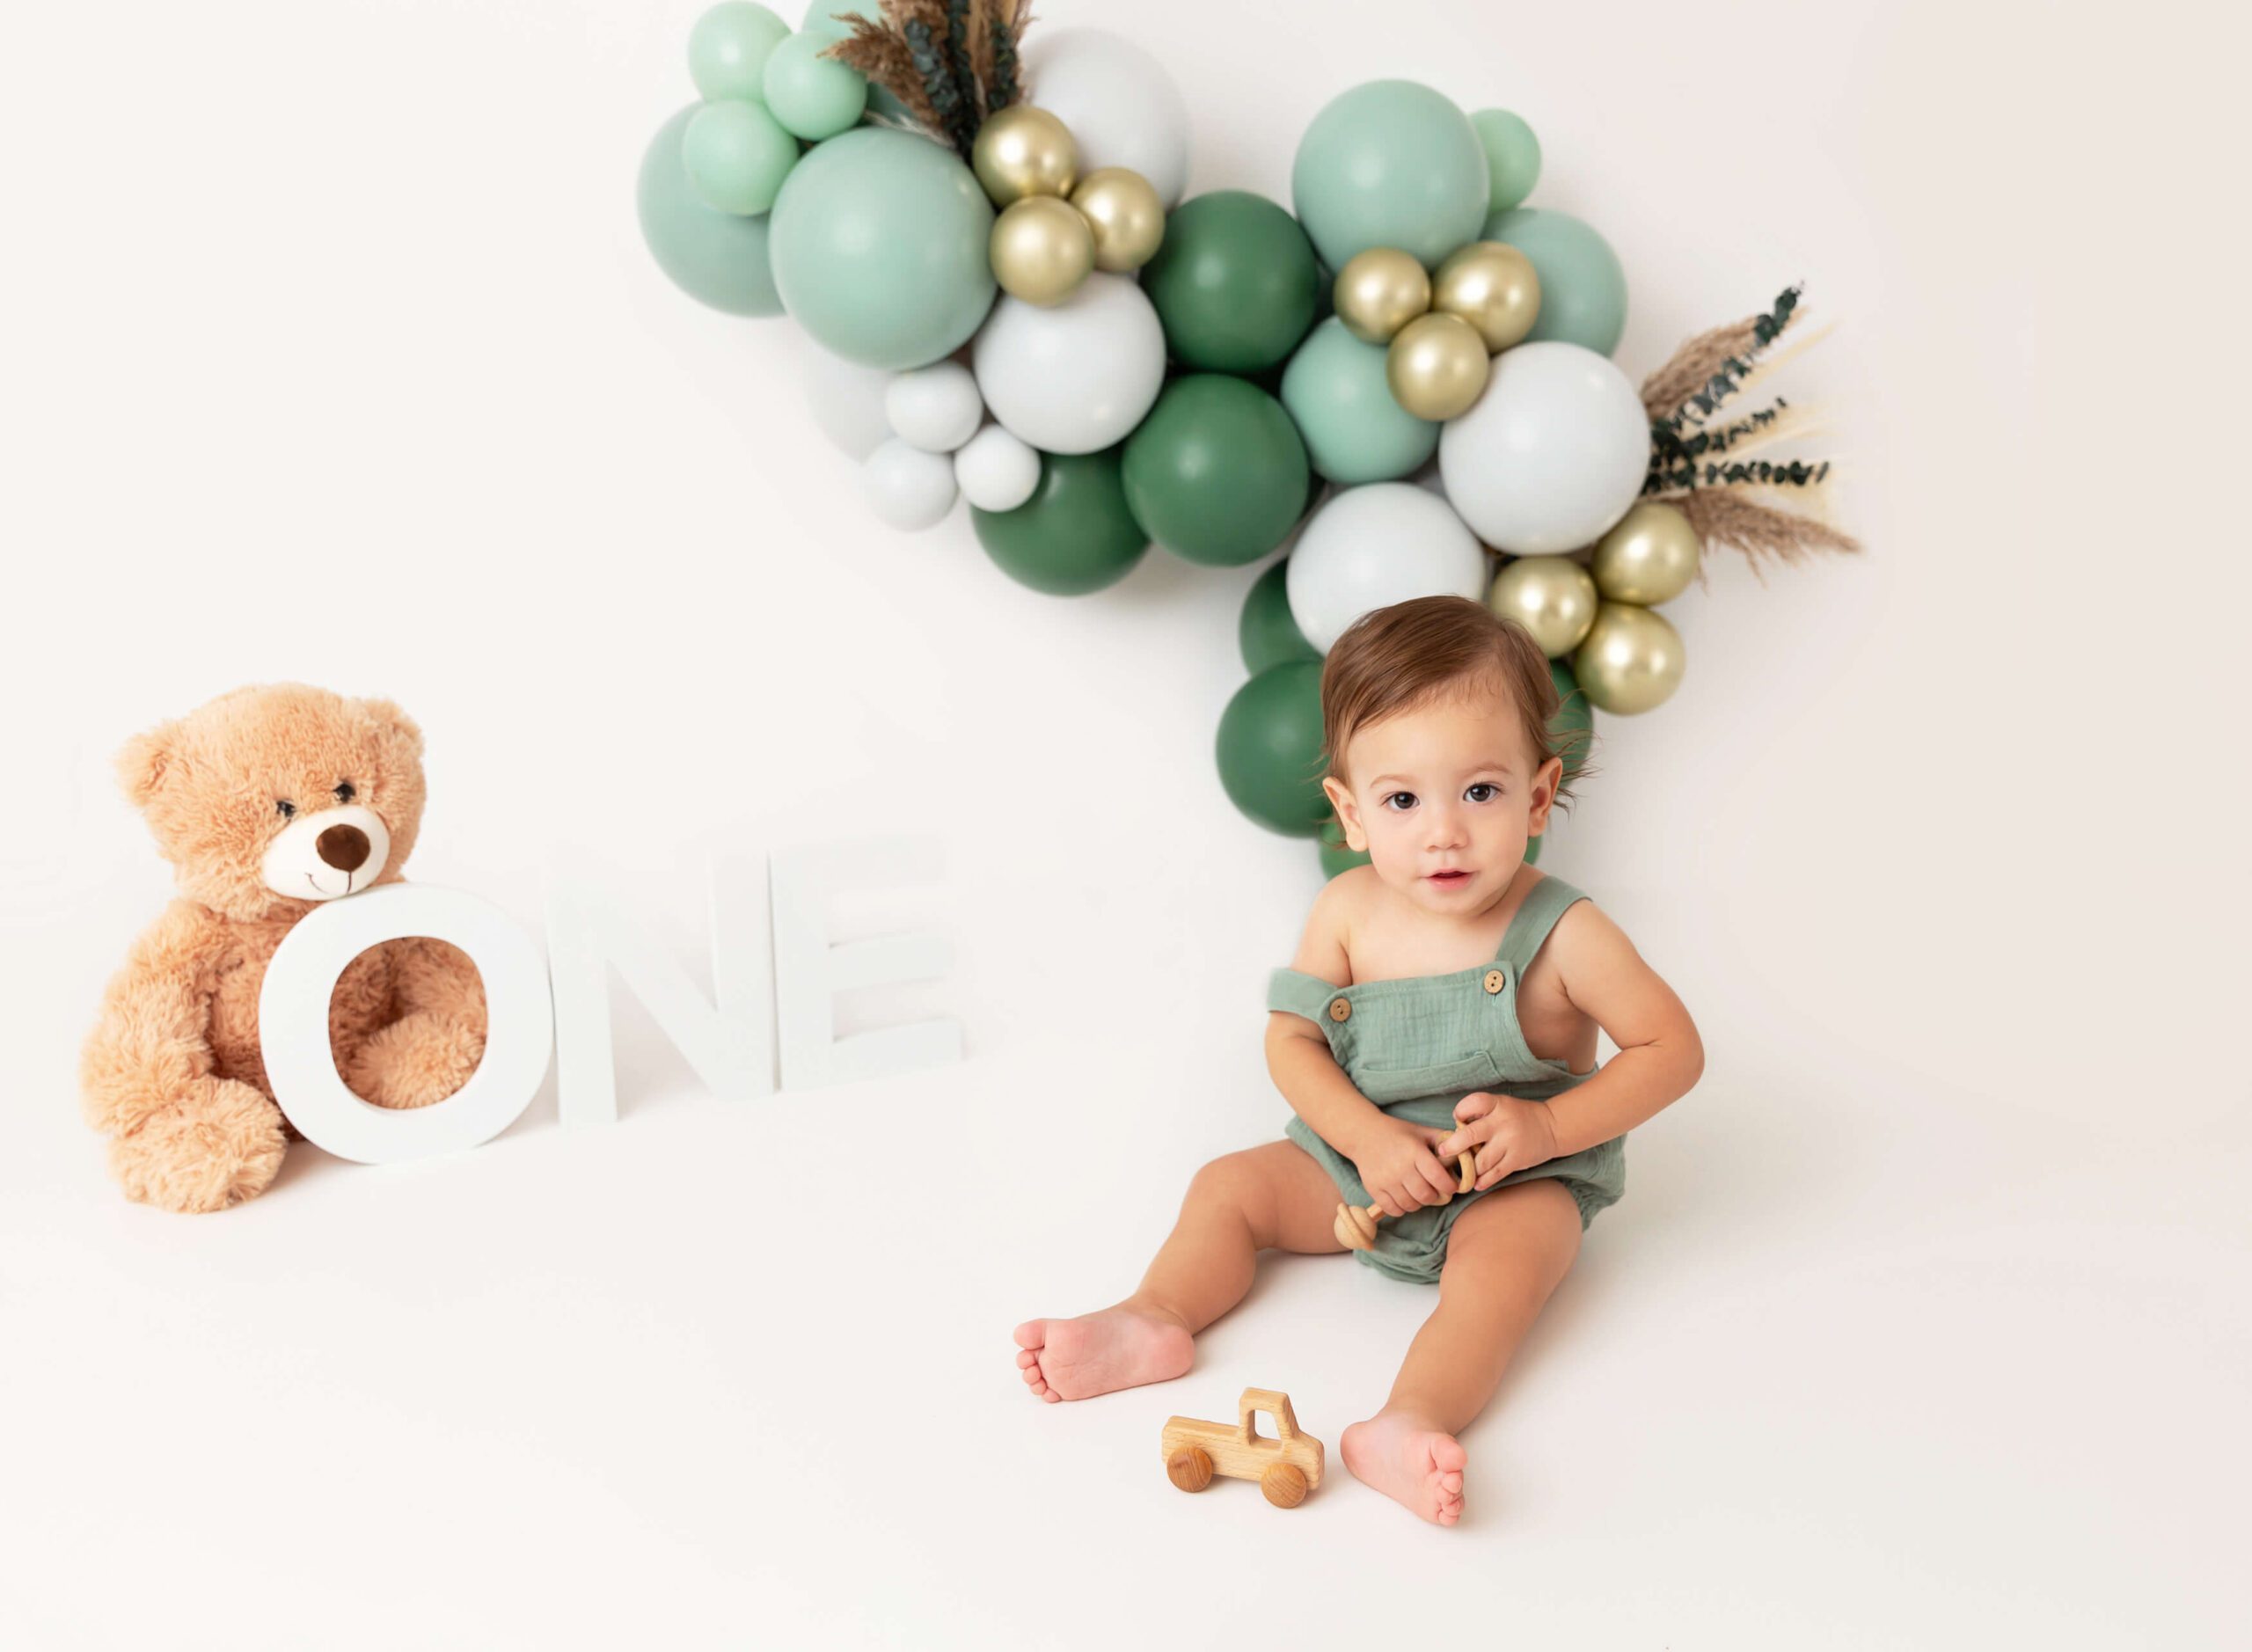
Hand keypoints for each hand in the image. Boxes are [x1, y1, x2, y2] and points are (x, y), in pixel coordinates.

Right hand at [1346, 1117, 1459, 1217]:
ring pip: (1411, 1205)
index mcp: (1414, 1152)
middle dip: (1435, 1196)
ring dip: (1419, 1202)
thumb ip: (1444, 1141)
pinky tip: (1405, 1196)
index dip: (1450, 1186)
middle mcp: (1400, 1167)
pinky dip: (1403, 1207)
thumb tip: (1467, 1152)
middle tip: (1436, 1190)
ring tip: (1419, 1192)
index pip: (1439, 1178)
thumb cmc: (1398, 1133)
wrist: (1363, 1135)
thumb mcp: (1422, 1131)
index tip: (1452, 1186)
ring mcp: (1385, 1180)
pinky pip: (1394, 1210)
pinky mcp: (1374, 1189)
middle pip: (1426, 1196)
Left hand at [1438, 1092, 1559, 1190]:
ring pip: (1481, 1160)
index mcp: (1497, 1104)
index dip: (1460, 1111)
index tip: (1457, 1120)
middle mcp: (1502, 1122)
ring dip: (1470, 1167)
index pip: (1472, 1103)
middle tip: (1443, 1152)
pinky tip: (1476, 1183)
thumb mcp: (1500, 1105)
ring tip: (1463, 1170)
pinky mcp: (1517, 1159)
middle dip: (1452, 1145)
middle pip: (1470, 1135)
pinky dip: (1483, 1180)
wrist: (1551, 1127)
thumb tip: (1454, 1131)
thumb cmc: (1517, 1116)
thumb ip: (1480, 1115)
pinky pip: (1495, 1174)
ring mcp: (1510, 1142)